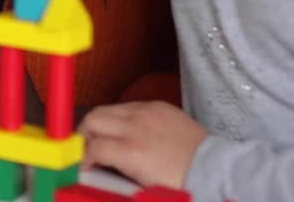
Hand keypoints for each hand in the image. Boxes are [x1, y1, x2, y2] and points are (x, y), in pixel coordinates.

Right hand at [79, 101, 207, 188]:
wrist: (213, 169)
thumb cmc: (180, 184)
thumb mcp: (143, 188)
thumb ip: (114, 176)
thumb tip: (94, 172)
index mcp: (130, 152)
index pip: (90, 147)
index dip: (80, 158)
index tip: (81, 166)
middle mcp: (135, 126)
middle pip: (92, 120)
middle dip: (83, 135)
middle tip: (86, 149)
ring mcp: (147, 112)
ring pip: (107, 109)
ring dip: (99, 124)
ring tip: (104, 139)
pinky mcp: (158, 105)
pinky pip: (128, 106)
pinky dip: (120, 117)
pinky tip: (127, 130)